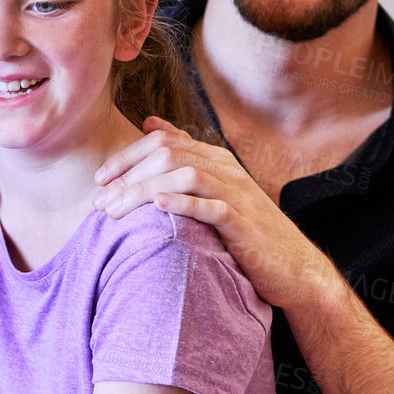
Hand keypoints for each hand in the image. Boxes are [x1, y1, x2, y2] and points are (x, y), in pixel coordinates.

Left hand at [91, 117, 334, 310]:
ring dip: (143, 190)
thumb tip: (151, 125)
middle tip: (99, 201)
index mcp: (217, 161)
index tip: (100, 179)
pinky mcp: (245, 225)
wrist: (294, 269)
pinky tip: (158, 205)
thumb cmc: (248, 234)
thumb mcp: (216, 193)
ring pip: (185, 176)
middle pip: (168, 155)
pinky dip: (183, 203)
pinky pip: (213, 207)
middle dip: (127, 175)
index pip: (163, 141)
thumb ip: (187, 161)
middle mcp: (228, 171)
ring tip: (115, 210)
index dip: (126, 156)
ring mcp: (238, 196)